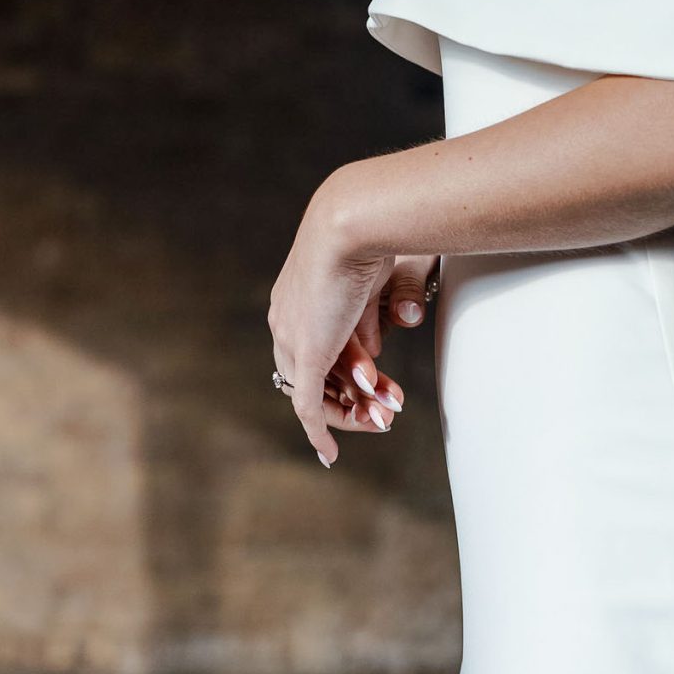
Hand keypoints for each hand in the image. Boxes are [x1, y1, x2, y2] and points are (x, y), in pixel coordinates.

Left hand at [268, 179, 435, 465]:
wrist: (356, 219)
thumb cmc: (373, 233)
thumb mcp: (374, 279)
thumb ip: (370, 315)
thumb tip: (374, 347)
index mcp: (297, 296)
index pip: (313, 349)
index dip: (344, 372)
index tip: (377, 382)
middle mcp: (285, 319)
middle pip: (311, 376)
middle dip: (350, 399)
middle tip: (385, 412)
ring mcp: (292, 338)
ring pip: (315, 394)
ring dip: (352, 411)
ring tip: (387, 417)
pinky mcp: (307, 354)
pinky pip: (308, 405)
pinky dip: (319, 431)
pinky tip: (329, 453)